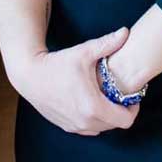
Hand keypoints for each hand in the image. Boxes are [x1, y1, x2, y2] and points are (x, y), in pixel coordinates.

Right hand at [7, 26, 138, 136]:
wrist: (29, 76)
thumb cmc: (57, 63)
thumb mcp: (84, 52)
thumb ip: (108, 43)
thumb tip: (126, 32)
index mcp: (93, 106)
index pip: (125, 119)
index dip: (133, 108)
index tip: (131, 96)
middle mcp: (85, 122)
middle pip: (115, 125)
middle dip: (121, 111)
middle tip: (120, 95)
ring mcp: (74, 127)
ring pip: (102, 128)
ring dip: (107, 116)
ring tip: (106, 98)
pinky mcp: (66, 126)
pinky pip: (89, 129)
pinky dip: (94, 119)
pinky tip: (91, 103)